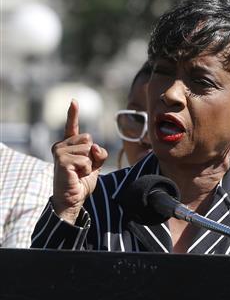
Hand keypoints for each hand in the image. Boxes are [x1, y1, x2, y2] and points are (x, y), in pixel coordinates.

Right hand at [51, 100, 107, 223]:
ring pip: (88, 149)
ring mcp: (60, 152)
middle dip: (92, 155)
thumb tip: (94, 146)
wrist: (73, 199)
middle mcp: (61, 146)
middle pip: (89, 138)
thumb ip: (99, 153)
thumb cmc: (82, 181)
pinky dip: (87, 170)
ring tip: (79, 173)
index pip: (72, 126)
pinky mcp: (62, 161)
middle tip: (83, 168)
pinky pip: (86, 160)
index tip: (74, 100)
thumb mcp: (96, 164)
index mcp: (69, 145)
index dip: (73, 113)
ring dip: (89, 164)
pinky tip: (76, 176)